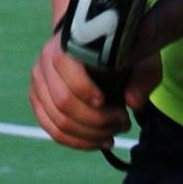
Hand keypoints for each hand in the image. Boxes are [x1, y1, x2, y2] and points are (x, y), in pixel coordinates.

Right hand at [28, 32, 159, 150]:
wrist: (96, 48)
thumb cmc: (120, 53)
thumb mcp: (140, 56)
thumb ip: (143, 76)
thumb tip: (132, 102)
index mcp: (66, 41)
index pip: (62, 64)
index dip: (85, 88)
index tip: (111, 102)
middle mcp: (45, 60)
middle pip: (62, 101)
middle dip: (97, 120)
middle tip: (122, 121)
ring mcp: (39, 82)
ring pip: (58, 121)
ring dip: (90, 135)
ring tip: (113, 133)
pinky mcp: (39, 101)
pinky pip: (52, 130)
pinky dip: (77, 142)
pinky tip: (99, 141)